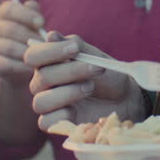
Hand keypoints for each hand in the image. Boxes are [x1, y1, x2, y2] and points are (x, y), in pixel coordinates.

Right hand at [0, 0, 43, 86]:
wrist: (19, 61)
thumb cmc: (29, 34)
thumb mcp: (32, 21)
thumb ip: (34, 13)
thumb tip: (37, 14)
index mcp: (2, 13)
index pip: (9, 9)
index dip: (26, 15)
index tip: (42, 22)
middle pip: (10, 29)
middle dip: (30, 36)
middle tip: (45, 43)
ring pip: (9, 48)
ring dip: (28, 51)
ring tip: (42, 55)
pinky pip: (8, 64)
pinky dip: (23, 65)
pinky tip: (34, 66)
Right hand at [24, 33, 145, 130]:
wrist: (125, 98)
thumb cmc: (108, 75)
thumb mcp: (95, 57)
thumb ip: (75, 46)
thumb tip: (51, 36)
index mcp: (49, 63)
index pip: (34, 56)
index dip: (51, 52)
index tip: (75, 49)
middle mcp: (44, 84)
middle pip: (42, 77)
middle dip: (71, 71)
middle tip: (97, 69)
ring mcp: (49, 104)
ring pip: (41, 101)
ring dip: (68, 93)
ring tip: (90, 87)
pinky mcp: (57, 123)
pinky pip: (45, 122)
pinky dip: (61, 115)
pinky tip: (77, 110)